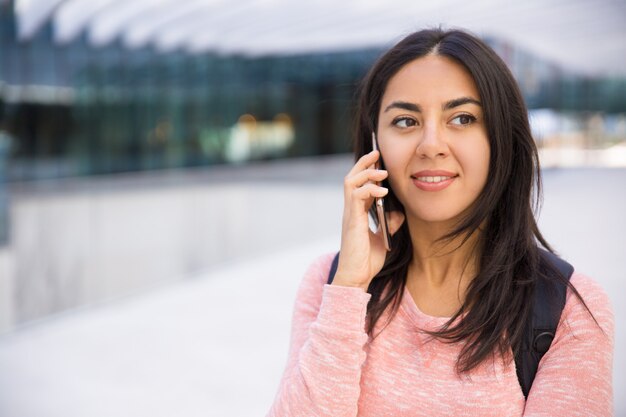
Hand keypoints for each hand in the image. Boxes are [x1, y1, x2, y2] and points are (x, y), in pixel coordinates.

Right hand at [333, 150, 404, 290]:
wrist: (357, 277)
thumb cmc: (367, 261)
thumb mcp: (384, 239)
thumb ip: (389, 224)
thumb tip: (399, 212)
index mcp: (357, 213)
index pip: (359, 184)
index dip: (368, 170)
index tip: (380, 160)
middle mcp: (351, 210)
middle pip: (351, 177)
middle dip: (363, 162)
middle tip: (377, 152)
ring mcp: (349, 214)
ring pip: (350, 181)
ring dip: (366, 172)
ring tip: (382, 171)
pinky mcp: (352, 220)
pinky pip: (356, 195)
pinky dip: (369, 189)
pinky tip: (383, 191)